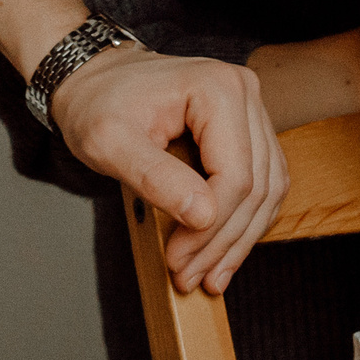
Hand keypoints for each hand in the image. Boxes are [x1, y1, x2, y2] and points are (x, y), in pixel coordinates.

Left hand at [51, 46, 287, 296]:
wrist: (93, 81)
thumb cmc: (96, 104)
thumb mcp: (109, 142)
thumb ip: (154, 177)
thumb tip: (203, 216)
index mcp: (218, 89)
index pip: (235, 175)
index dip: (211, 229)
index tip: (178, 261)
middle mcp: (244, 93)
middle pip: (255, 187)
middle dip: (223, 242)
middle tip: (190, 278)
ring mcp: (250, 111)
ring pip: (266, 192)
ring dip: (238, 241)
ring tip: (206, 276)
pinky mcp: (246, 132)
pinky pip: (260, 185)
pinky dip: (242, 223)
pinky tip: (220, 253)